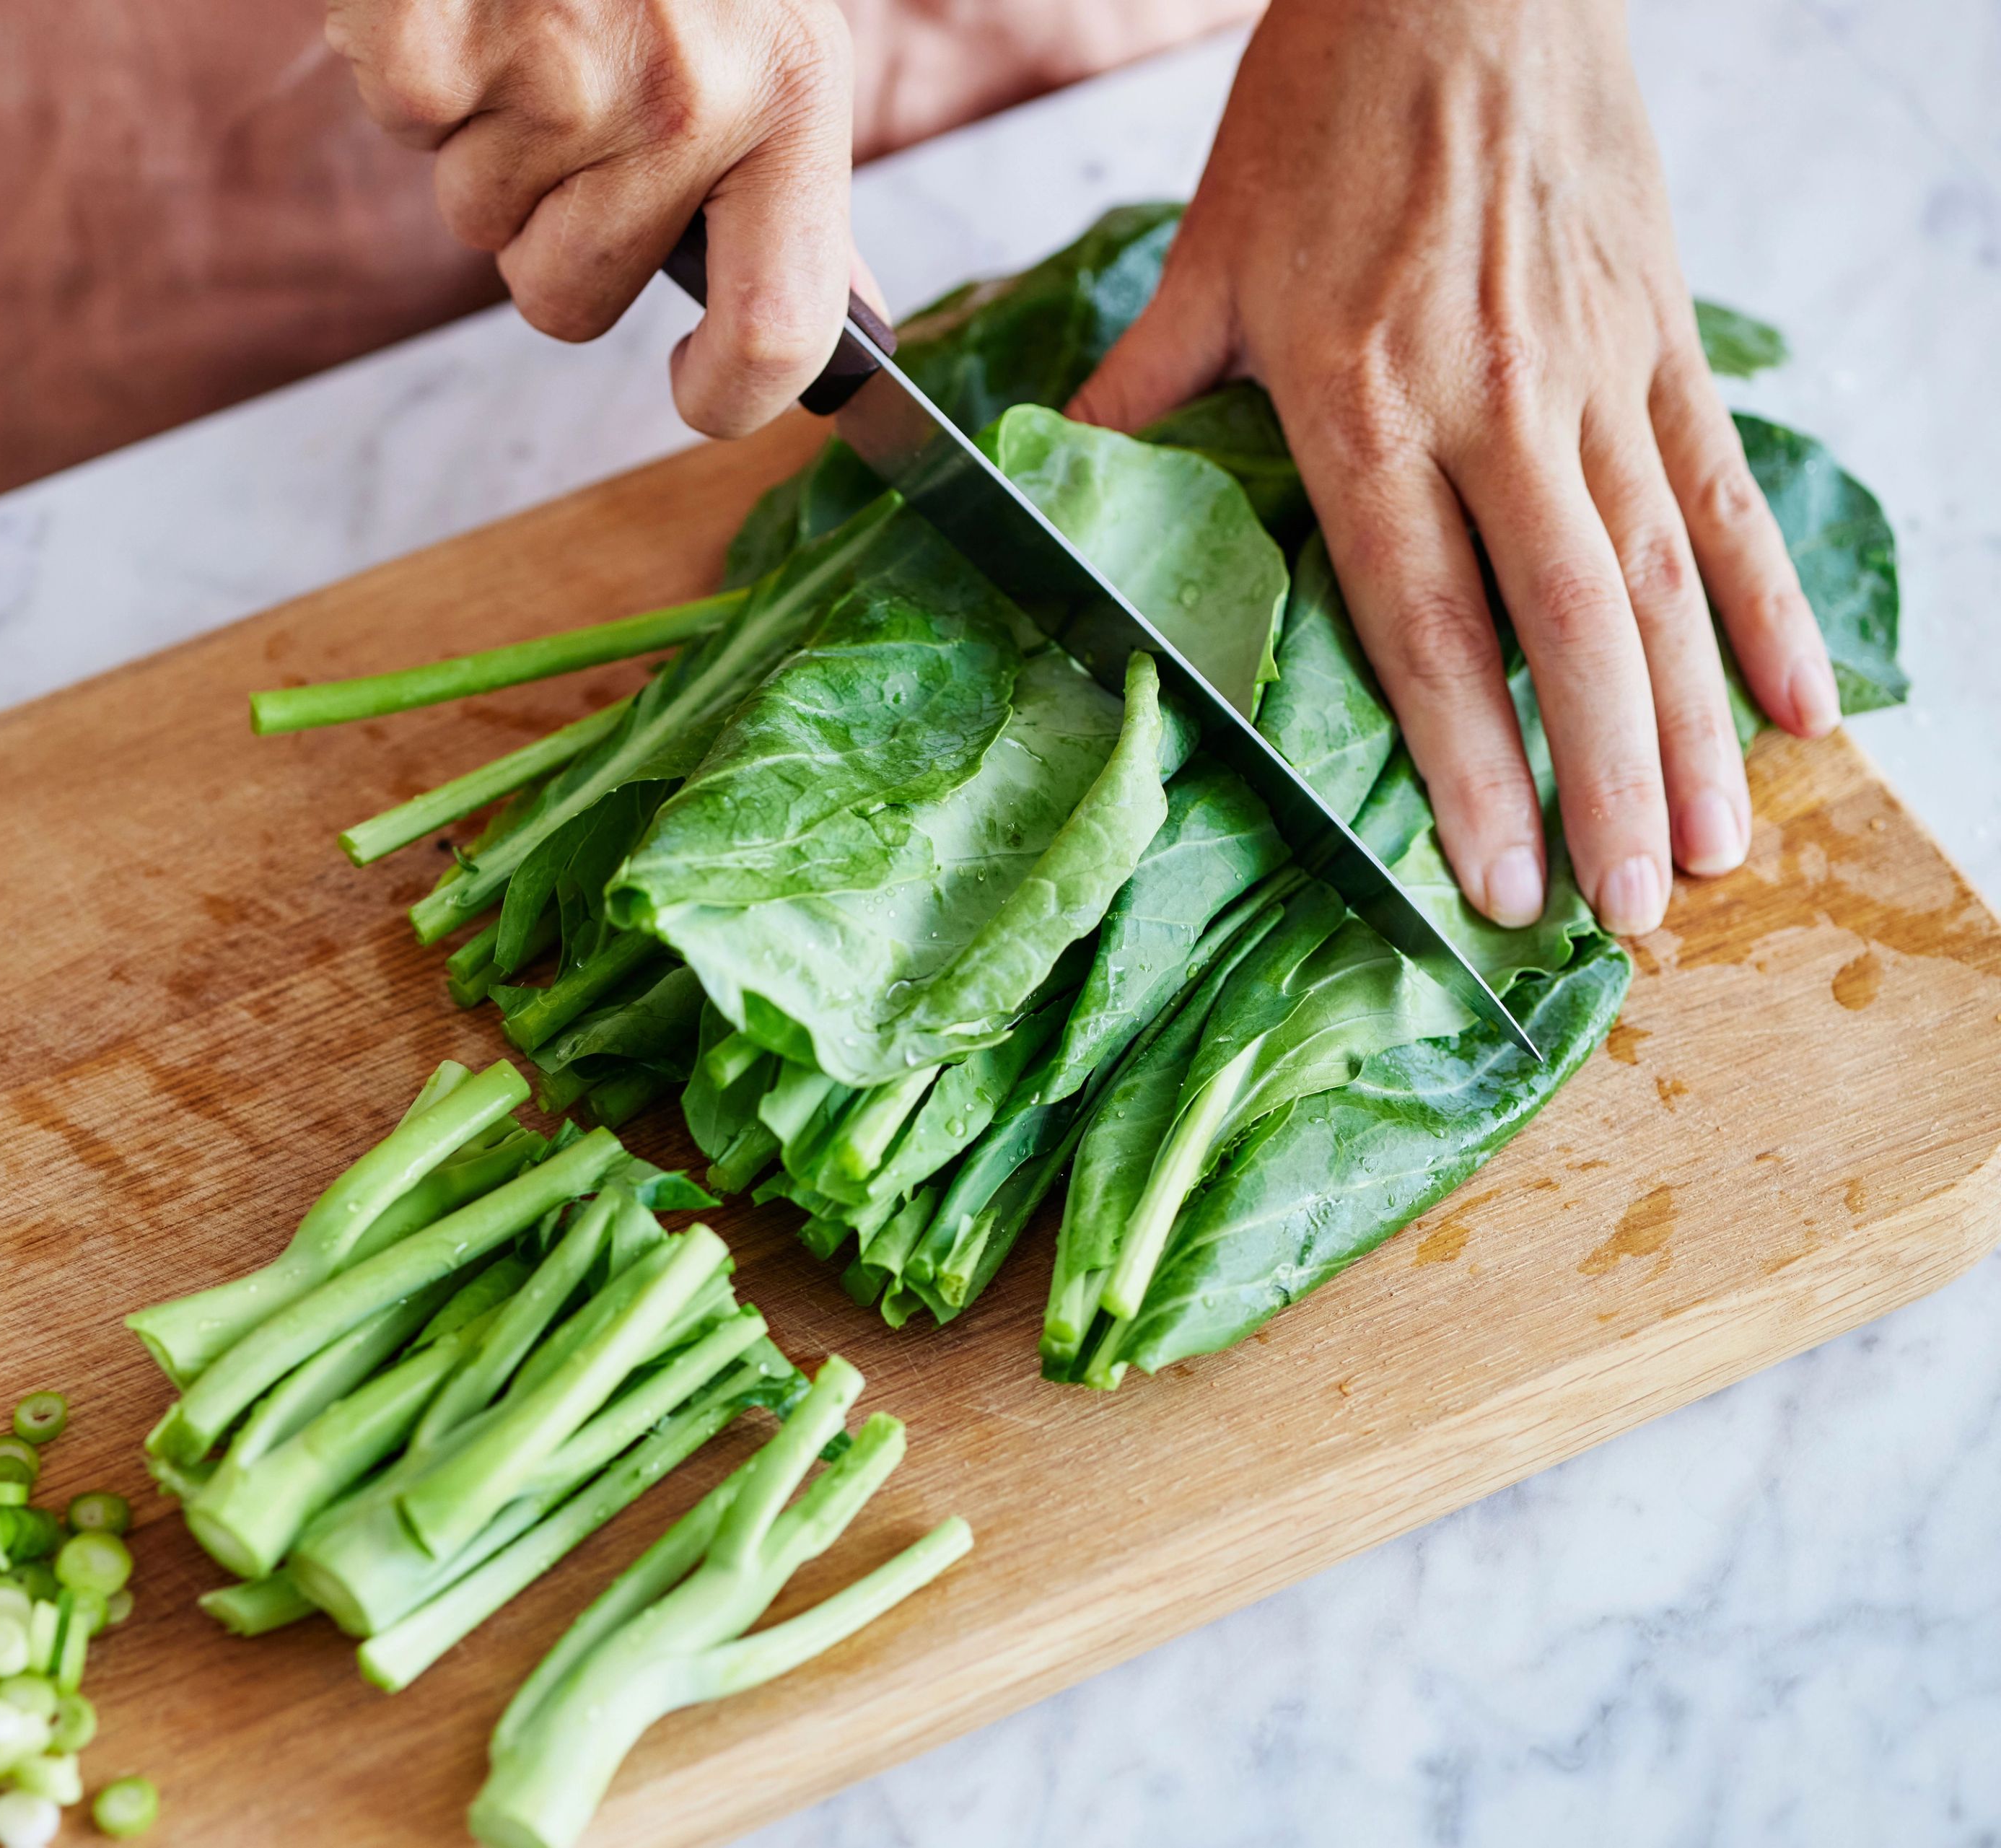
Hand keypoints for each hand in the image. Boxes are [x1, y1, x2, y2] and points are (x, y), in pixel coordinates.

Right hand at [326, 0, 862, 437]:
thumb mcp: (776, 40)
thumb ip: (795, 196)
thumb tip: (845, 340)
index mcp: (790, 97)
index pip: (778, 325)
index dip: (728, 398)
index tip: (695, 390)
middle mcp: (682, 94)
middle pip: (567, 298)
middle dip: (550, 228)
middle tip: (575, 106)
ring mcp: (554, 69)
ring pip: (475, 221)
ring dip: (484, 140)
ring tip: (529, 23)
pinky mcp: (437, 41)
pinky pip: (406, 125)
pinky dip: (417, 69)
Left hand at [1069, 0, 1837, 934]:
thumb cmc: (1323, 109)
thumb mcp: (1205, 257)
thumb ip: (1147, 392)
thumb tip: (1055, 490)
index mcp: (1362, 396)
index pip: (1419, 616)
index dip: (1462, 760)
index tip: (1491, 876)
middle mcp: (1492, 400)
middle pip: (1559, 623)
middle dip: (1597, 783)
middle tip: (1622, 918)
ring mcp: (1593, 369)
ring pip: (1659, 576)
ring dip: (1692, 727)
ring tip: (1713, 855)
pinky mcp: (1663, 331)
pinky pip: (1725, 486)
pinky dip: (1769, 601)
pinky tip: (1802, 704)